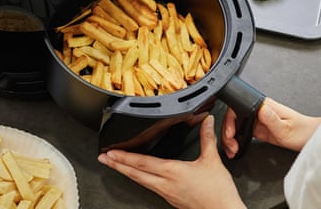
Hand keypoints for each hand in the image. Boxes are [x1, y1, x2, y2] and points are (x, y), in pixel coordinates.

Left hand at [98, 115, 245, 208]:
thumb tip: (207, 121)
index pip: (142, 163)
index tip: (111, 151)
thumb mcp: (212, 161)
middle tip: (103, 158)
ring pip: (140, 181)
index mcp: (173, 172)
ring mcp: (166, 193)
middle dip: (117, 165)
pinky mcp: (170, 198)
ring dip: (125, 172)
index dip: (124, 156)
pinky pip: (149, 186)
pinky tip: (138, 176)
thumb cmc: (217, 193)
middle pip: (135, 174)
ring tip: (114, 165)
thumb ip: (207, 139)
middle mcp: (165, 184)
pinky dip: (139, 178)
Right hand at [222, 98, 320, 158]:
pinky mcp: (259, 129)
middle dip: (227, 133)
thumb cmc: (302, 131)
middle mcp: (259, 110)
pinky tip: (237, 149)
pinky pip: (242, 133)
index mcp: (264, 105)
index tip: (231, 133)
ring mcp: (258, 120)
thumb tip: (260, 108)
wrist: (311, 139)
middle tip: (231, 146)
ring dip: (231, 138)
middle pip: (233, 117)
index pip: (238, 107)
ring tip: (233, 150)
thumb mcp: (286, 128)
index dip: (230, 120)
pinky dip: (237, 141)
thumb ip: (272, 119)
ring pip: (236, 126)